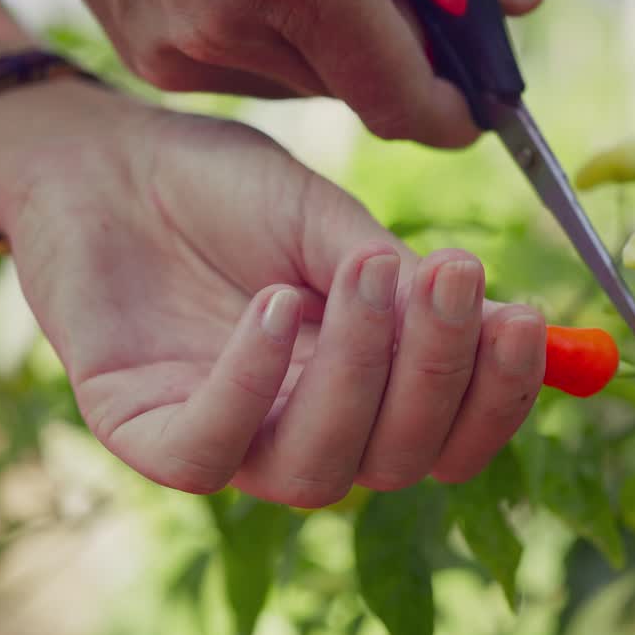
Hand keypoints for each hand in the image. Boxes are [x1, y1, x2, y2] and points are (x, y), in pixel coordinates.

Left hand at [0, 84, 546, 507]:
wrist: (108, 162)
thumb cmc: (226, 192)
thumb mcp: (327, 221)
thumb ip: (397, 278)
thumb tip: (497, 314)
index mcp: (363, 389)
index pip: (448, 436)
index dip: (497, 396)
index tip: (526, 317)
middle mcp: (304, 428)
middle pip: (396, 461)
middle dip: (438, 372)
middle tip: (452, 276)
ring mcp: (228, 438)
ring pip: (316, 472)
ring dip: (359, 377)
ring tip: (365, 274)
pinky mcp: (145, 432)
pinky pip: (209, 451)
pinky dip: (252, 385)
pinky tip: (275, 304)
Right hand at [38, 0, 546, 147]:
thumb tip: (517, 3)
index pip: (403, 101)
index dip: (452, 115)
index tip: (479, 110)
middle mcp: (234, 26)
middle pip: (357, 90)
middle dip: (391, 54)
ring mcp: (181, 49)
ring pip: (304, 82)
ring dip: (329, 42)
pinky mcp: (149, 58)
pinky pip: (248, 70)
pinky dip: (272, 37)